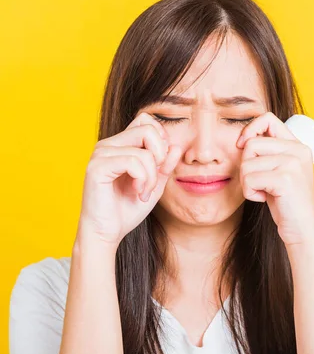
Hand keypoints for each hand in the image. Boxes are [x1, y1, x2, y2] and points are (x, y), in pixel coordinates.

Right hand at [77, 112, 181, 248]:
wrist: (107, 233)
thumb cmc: (127, 209)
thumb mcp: (154, 184)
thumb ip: (165, 165)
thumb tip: (177, 146)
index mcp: (120, 145)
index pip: (146, 121)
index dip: (161, 140)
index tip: (160, 165)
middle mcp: (108, 144)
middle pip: (148, 129)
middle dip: (160, 157)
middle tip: (155, 179)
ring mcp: (101, 154)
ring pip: (144, 151)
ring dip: (152, 176)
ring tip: (144, 192)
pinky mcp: (97, 167)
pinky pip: (133, 161)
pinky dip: (143, 179)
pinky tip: (137, 192)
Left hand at [237, 112, 313, 245]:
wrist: (302, 229)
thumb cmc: (286, 202)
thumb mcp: (279, 171)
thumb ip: (268, 152)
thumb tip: (242, 139)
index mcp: (298, 145)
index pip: (268, 119)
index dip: (249, 129)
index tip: (242, 145)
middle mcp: (298, 150)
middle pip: (251, 144)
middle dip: (246, 166)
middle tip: (258, 182)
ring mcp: (293, 163)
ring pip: (247, 164)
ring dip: (248, 182)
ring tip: (264, 192)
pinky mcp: (285, 179)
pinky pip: (249, 179)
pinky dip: (250, 193)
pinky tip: (265, 199)